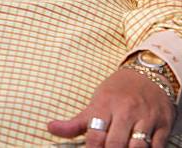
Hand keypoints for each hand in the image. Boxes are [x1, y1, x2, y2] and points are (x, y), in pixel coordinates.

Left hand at [47, 67, 175, 146]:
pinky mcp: (163, 124)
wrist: (149, 73)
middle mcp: (126, 110)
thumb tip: (50, 128)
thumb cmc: (119, 90)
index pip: (95, 135)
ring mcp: (146, 118)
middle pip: (115, 144)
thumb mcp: (97, 100)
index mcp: (106, 104)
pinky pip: (157, 147)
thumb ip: (77, 121)